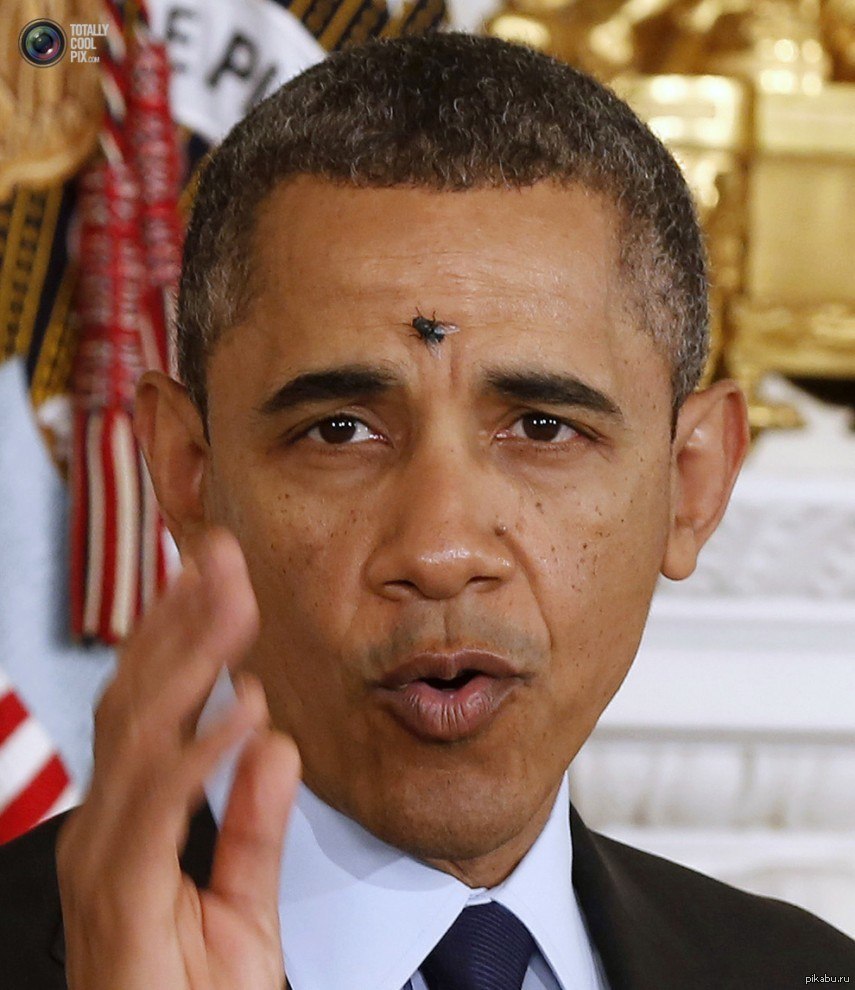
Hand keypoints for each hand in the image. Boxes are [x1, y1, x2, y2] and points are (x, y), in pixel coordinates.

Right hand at [56, 529, 299, 989]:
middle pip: (139, 701)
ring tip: (230, 600)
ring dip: (188, 660)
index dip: (180, 636)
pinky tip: (241, 713)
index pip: (152, 708)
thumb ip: (254, 823)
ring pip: (141, 736)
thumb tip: (273, 743)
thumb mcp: (241, 908)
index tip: (216, 578)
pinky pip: (160, 811)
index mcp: (133, 825)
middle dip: (180, 621)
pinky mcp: (120, 902)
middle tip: (218, 553)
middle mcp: (108, 831)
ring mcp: (105, 863)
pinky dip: (200, 755)